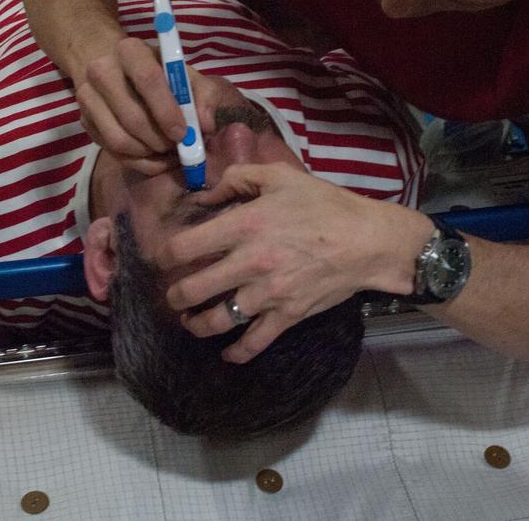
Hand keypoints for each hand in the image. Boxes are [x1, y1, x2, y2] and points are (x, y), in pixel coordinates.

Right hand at [76, 36, 219, 174]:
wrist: (115, 69)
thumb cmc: (157, 72)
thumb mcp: (185, 73)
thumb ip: (205, 95)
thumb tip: (205, 124)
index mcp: (130, 51)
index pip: (147, 80)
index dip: (167, 111)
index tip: (183, 133)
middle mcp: (101, 70)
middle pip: (132, 117)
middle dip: (160, 140)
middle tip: (178, 146)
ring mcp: (87, 97)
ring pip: (119, 140)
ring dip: (148, 153)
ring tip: (166, 150)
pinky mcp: (84, 120)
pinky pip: (112, 152)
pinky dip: (137, 161)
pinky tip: (153, 155)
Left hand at [158, 163, 431, 362]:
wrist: (367, 241)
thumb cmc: (324, 204)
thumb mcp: (280, 177)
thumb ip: (237, 178)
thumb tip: (205, 192)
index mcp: (245, 224)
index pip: (187, 247)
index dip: (165, 254)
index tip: (161, 258)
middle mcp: (250, 262)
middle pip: (193, 288)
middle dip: (174, 295)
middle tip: (172, 294)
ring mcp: (268, 293)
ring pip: (218, 320)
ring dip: (196, 324)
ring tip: (189, 321)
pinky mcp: (287, 315)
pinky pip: (254, 342)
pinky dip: (236, 352)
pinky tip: (226, 352)